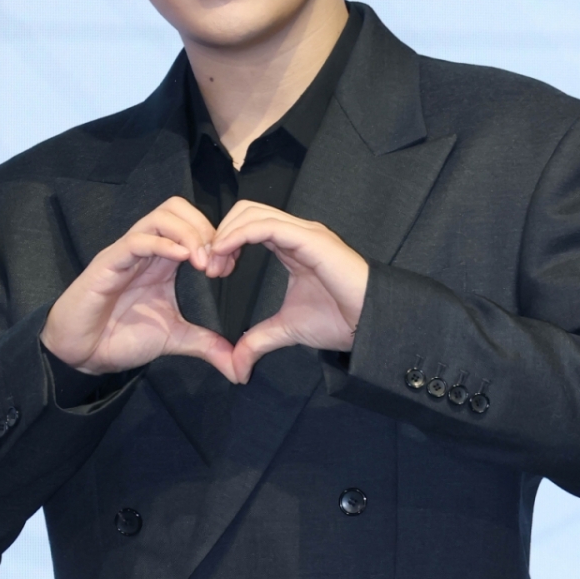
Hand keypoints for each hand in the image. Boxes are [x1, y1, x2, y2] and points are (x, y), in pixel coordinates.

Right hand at [40, 196, 237, 382]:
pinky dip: (164, 244)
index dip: (217, 239)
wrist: (84, 353)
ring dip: (189, 233)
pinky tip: (183, 259)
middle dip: (205, 229)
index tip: (229, 268)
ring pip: (161, 217)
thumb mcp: (175, 339)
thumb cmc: (122, 338)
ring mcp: (127, 253)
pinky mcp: (109, 262)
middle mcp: (147, 250)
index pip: (193, 225)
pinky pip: (137, 240)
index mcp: (164, 260)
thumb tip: (239, 368)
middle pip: (178, 209)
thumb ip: (207, 344)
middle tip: (217, 263)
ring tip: (202, 262)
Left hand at [208, 202, 368, 383]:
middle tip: (209, 267)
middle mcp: (297, 232)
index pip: (249, 226)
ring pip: (252, 212)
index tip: (211, 271)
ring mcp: (304, 232)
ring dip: (225, 234)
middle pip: (246, 211)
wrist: (370, 324)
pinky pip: (266, 225)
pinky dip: (239, 234)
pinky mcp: (310, 238)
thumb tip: (237, 367)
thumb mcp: (287, 330)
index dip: (225, 242)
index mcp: (291, 246)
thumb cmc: (340, 321)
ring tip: (214, 264)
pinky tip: (224, 253)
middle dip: (220, 234)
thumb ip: (259, 341)